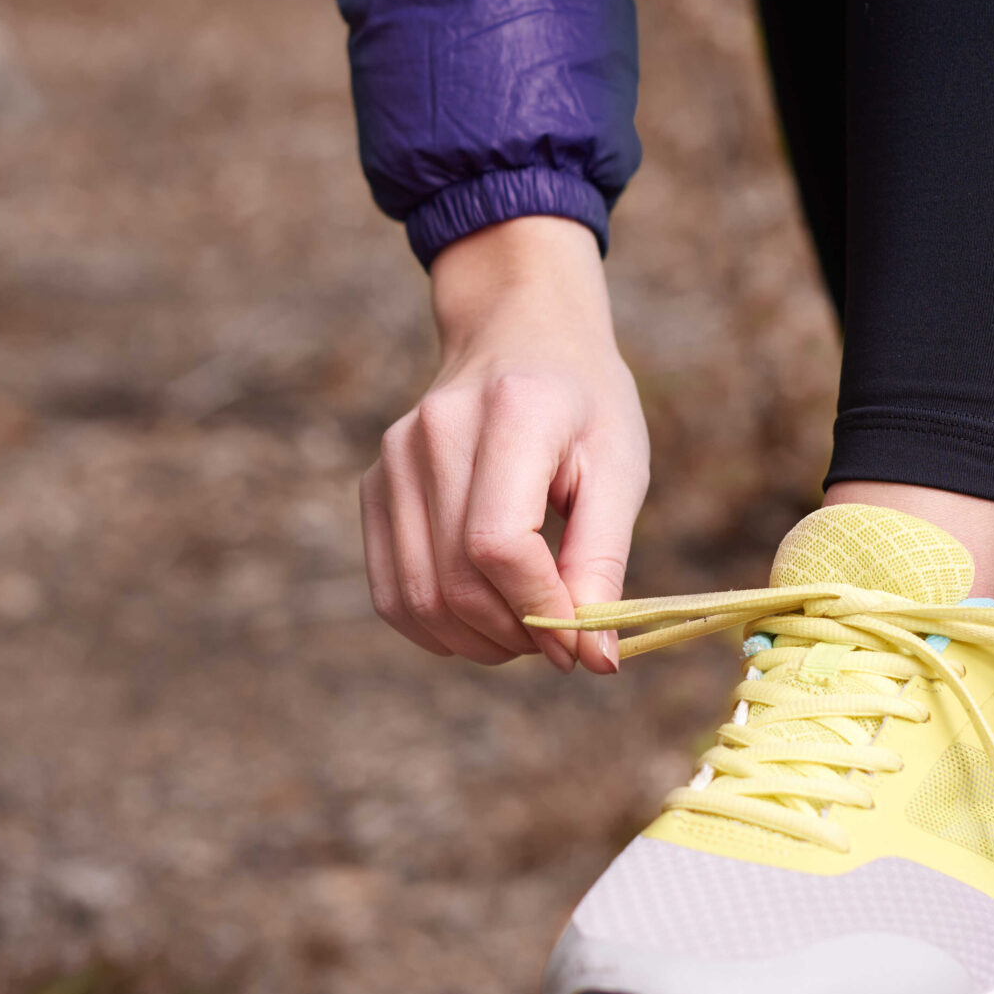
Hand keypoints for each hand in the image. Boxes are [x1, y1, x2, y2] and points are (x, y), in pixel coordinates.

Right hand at [360, 216, 644, 672]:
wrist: (519, 333)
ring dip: (478, 641)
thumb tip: (594, 660)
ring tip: (527, 630)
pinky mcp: (374, 486)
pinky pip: (391, 591)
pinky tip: (483, 621)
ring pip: (418, 597)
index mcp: (510, 412)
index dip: (540, 611)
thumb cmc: (583, 404)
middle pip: (456, 579)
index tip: (581, 642)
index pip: (499, 544)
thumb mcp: (618, 468)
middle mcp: (434, 432)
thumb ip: (604, 562)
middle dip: (515, 635)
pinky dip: (437, 629)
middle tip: (562, 644)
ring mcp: (393, 459)